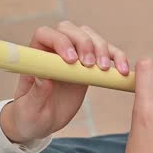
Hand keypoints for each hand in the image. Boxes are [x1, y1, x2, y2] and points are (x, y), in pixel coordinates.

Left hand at [0, 21, 129, 142]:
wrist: (41, 121)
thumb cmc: (29, 115)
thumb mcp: (29, 109)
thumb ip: (36, 93)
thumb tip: (44, 77)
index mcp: (36, 56)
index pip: (46, 34)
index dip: (60, 40)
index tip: (71, 60)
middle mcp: (54, 51)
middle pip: (71, 30)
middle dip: (84, 42)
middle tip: (90, 65)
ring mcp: (74, 56)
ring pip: (91, 37)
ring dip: (102, 48)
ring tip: (106, 69)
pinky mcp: (89, 66)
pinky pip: (106, 54)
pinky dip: (117, 58)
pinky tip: (123, 71)